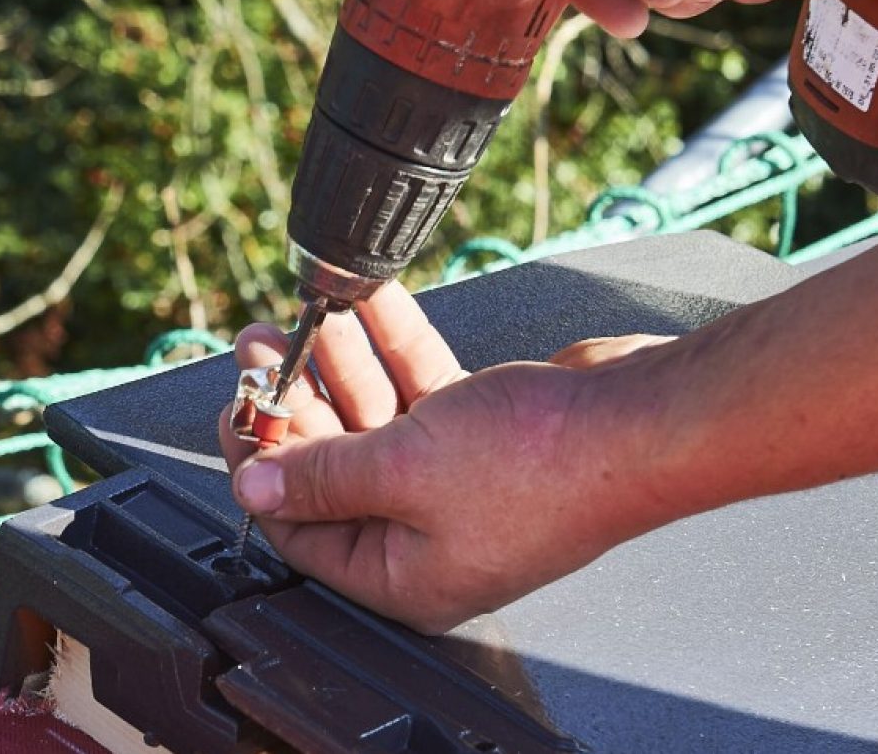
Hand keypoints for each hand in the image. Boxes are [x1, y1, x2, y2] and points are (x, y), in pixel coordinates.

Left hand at [219, 284, 669, 632]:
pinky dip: (396, 346)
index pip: (303, 528)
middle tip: (264, 347)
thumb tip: (255, 490)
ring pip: (379, 416)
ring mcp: (458, 480)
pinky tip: (370, 303)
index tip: (235, 408)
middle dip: (298, 398)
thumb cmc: (544, 467)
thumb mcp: (404, 469)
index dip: (261, 464)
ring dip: (343, 361)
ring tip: (308, 311)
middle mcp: (427, 534)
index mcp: (404, 574)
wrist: (641, 423)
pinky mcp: (485, 433)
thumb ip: (322, 477)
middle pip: (337, 464)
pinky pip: (423, 387)